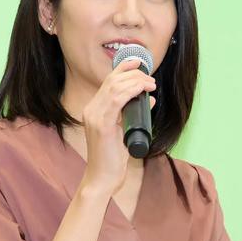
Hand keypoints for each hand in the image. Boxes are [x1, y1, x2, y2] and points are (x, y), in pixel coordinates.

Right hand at [81, 58, 155, 194]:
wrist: (103, 178)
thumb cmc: (113, 158)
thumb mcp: (126, 131)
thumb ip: (134, 114)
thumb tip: (149, 99)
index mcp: (94, 109)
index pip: (108, 81)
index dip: (123, 68)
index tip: (139, 62)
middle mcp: (91, 109)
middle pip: (112, 80)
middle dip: (134, 74)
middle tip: (150, 78)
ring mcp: (94, 116)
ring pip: (115, 87)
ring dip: (136, 81)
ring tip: (150, 84)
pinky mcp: (101, 125)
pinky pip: (116, 100)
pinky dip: (131, 91)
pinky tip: (142, 90)